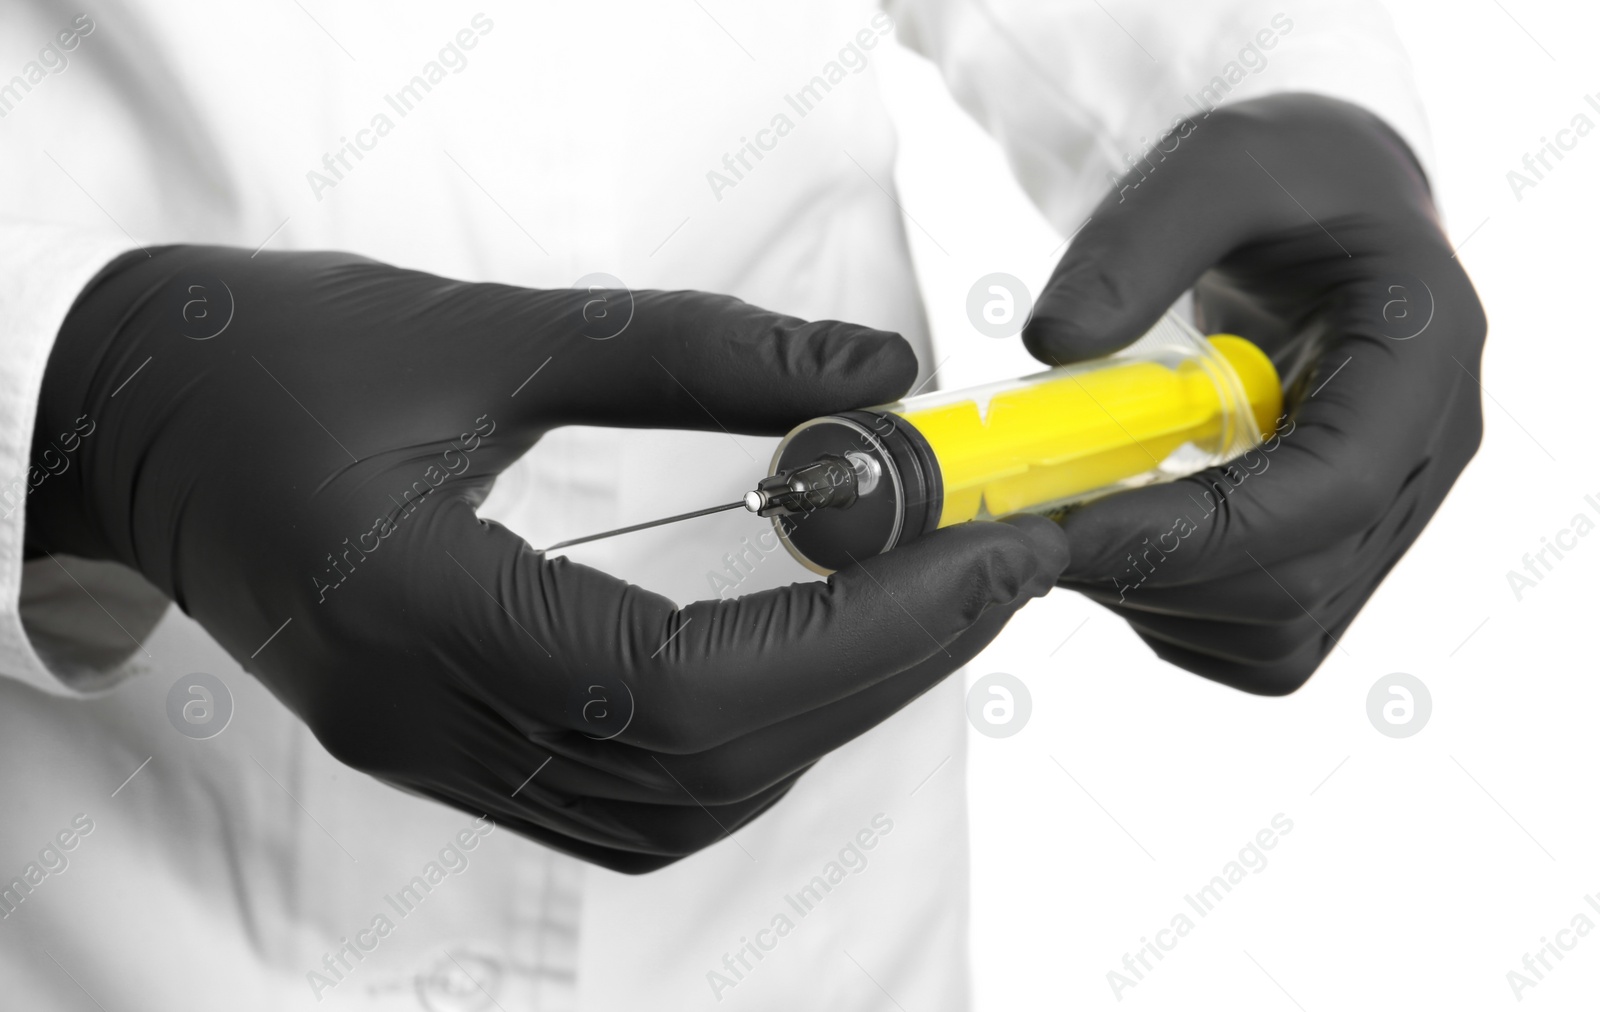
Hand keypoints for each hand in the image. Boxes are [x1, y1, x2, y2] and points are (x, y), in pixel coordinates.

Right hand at [29, 246, 1068, 870]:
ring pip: (678, 803)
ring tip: (926, 604)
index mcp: (415, 614)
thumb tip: (879, 380)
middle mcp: (428, 720)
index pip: (687, 683)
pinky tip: (807, 657)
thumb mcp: (487, 327)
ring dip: (825, 712)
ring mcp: (437, 752)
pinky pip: (631, 799)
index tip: (984, 555)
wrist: (135, 425)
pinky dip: (748, 740)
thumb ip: (691, 353)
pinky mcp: (453, 745)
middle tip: (997, 569)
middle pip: (706, 760)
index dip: (860, 631)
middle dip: (880, 668)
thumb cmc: (277, 358)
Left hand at [1022, 94, 1484, 693]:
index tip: (1070, 526)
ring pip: (1277, 632)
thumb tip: (1053, 345)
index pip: (1333, 492)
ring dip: (1153, 596)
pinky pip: (1265, 639)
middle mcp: (1426, 454)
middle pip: (1298, 583)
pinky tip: (1124, 535)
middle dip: (1151, 569)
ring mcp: (1391, 516)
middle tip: (1035, 526)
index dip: (1196, 531)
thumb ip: (1135, 242)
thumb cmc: (1280, 178)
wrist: (1326, 211)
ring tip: (1075, 517)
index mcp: (1422, 351)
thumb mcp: (1209, 164)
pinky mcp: (1345, 554)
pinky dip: (1175, 611)